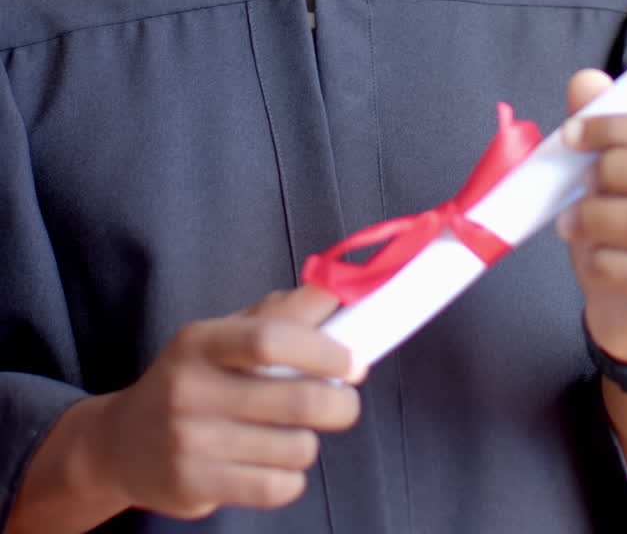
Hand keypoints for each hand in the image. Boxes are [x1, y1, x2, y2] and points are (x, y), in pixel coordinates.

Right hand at [88, 285, 362, 518]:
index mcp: (200, 341)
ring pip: (293, 447)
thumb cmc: (190, 380)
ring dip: (309, 442)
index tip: (354, 362)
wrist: (121, 443)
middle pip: (295, 398)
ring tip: (295, 434)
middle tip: (346, 403)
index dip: (323, 351)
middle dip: (340, 404)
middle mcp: (191, 389)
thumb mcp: (221, 335)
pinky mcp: (194, 486)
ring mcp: (189, 441)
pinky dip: (291, 478)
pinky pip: (274, 487)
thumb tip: (333, 290)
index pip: (270, 339)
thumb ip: (277, 314)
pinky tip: (277, 464)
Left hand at [556, 69, 626, 366]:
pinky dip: (601, 259)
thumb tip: (587, 80)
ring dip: (596, 215)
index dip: (618, 126)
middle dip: (614, 167)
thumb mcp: (603, 180)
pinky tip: (590, 258)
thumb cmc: (618, 236)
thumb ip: (598, 131)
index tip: (571, 133)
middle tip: (581, 182)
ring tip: (571, 222)